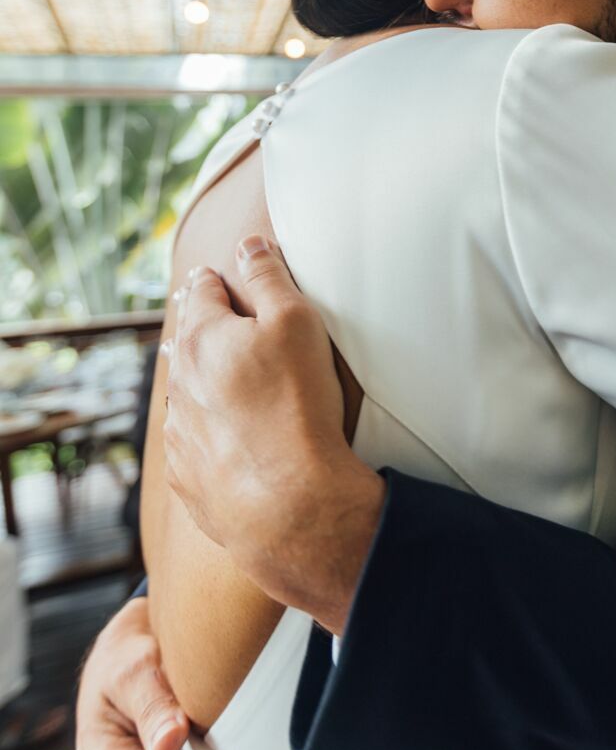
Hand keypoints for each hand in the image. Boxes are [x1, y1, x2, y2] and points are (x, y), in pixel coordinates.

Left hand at [164, 236, 384, 633]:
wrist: (290, 505)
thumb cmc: (299, 407)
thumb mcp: (297, 322)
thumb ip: (270, 276)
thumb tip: (248, 244)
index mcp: (203, 338)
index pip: (202, 292)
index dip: (216, 279)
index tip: (220, 276)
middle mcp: (181, 384)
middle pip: (186, 343)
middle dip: (203, 330)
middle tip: (216, 321)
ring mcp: (181, 435)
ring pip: (186, 396)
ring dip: (202, 385)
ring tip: (223, 382)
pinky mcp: (189, 478)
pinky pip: (194, 446)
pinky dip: (209, 435)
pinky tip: (230, 440)